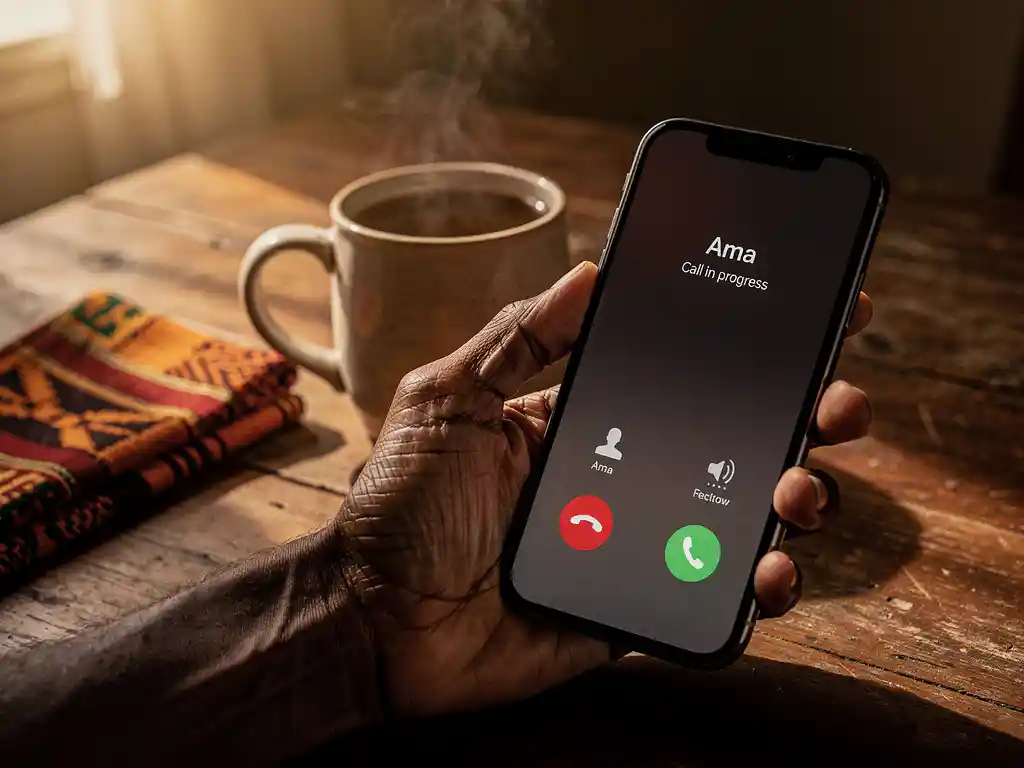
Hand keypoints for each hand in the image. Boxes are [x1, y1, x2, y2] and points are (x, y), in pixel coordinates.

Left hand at [337, 261, 872, 716]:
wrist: (374, 621)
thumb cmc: (399, 505)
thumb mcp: (448, 399)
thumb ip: (517, 338)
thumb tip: (591, 270)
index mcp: (580, 419)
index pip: (680, 375)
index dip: (745, 350)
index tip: (811, 316)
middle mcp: (619, 476)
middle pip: (728, 443)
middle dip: (798, 418)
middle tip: (839, 403)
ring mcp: (633, 544)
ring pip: (736, 518)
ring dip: (792, 498)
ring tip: (799, 488)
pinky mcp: (634, 608)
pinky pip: (710, 598)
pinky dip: (755, 589)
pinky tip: (773, 570)